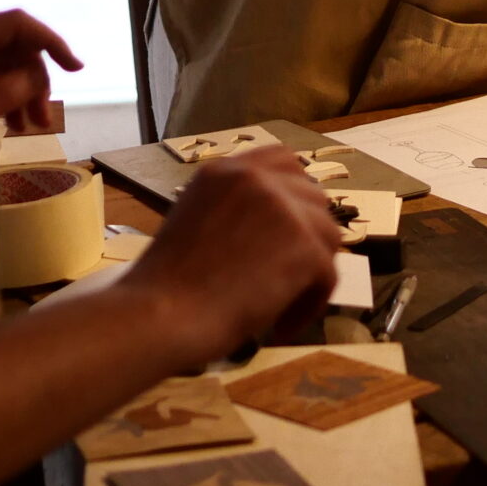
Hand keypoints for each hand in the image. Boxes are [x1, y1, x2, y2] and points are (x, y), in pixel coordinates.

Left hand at [0, 10, 80, 134]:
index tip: (75, 68)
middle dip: (33, 77)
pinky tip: (6, 121)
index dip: (49, 41)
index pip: (15, 24)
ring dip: (18, 88)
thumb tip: (33, 77)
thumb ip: (0, 95)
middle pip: (8, 44)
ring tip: (26, 127)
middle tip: (41, 119)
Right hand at [122, 149, 343, 364]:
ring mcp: (282, 208)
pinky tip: (281, 325)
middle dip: (307, 235)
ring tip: (282, 306)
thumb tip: (280, 227)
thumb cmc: (166, 287)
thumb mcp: (196, 222)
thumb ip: (235, 212)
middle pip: (313, 197)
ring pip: (327, 234)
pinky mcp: (303, 245)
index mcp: (225, 171)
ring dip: (312, 272)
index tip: (290, 227)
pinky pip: (327, 274)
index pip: (283, 160)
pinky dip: (310, 304)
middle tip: (288, 274)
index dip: (294, 193)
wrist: (159, 316)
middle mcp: (256, 178)